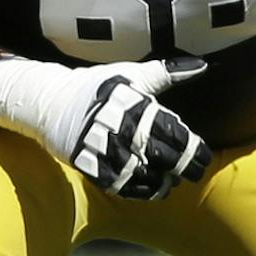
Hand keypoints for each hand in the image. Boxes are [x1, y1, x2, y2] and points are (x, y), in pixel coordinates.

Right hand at [0, 56, 211, 200]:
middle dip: (184, 167)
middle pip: (163, 156)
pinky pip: (120, 184)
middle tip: (194, 173)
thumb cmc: (97, 86)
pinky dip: (139, 191)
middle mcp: (122, 128)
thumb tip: (202, 65)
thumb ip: (167, 73)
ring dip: (163, 182)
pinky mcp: (89, 164)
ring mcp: (104, 148)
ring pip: (144, 175)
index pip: (174, 132)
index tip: (204, 157)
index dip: (193, 148)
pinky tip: (150, 189)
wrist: (51, 101)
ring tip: (172, 183)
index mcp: (135, 104)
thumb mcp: (132, 75)